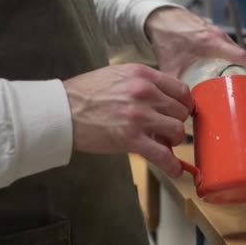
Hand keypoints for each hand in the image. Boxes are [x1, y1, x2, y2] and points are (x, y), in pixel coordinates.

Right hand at [63, 64, 193, 177]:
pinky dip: (172, 164)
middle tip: (167, 128)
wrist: (61, 111)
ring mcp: (139, 115)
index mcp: (144, 75)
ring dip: (174, 139)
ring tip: (164, 143)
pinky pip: (162, 154)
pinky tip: (175, 169)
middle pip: (181, 111)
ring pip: (177, 130)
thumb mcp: (119, 75)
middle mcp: (145, 92)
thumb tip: (165, 99)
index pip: (181, 90)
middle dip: (177, 122)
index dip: (184, 104)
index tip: (181, 112)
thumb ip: (145, 83)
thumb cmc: (86, 93)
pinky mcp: (131, 138)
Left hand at [144, 7, 245, 77]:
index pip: (242, 57)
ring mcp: (219, 34)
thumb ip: (177, 86)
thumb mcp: (171, 66)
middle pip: (244, 57)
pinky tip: (230, 71)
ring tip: (243, 83)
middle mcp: (219, 37)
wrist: (160, 19)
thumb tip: (183, 105)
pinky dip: (234, 61)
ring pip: (238, 52)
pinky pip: (231, 49)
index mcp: (211, 43)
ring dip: (243, 67)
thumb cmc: (167, 36)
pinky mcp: (216, 35)